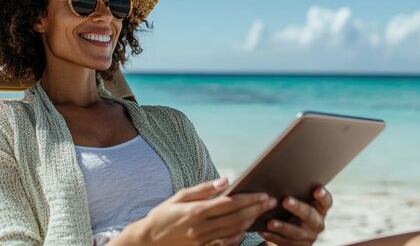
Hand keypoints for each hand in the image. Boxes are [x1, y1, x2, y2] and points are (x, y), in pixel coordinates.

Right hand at [115, 177, 276, 245]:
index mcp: (196, 211)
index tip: (263, 194)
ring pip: (234, 231)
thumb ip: (204, 189)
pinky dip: (240, 234)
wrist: (149, 241)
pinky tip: (247, 226)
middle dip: (256, 209)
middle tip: (270, 201)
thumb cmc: (163, 215)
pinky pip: (227, 242)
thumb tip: (225, 180)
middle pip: (236, 218)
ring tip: (262, 211)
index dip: (249, 199)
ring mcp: (203, 241)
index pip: (229, 203)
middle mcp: (201, 228)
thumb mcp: (180, 196)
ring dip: (251, 221)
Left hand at [259, 186, 332, 245]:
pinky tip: (264, 231)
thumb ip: (296, 191)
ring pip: (296, 232)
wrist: (293, 231)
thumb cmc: (294, 207)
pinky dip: (273, 236)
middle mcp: (317, 223)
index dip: (323, 196)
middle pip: (309, 215)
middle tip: (285, 200)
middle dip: (297, 208)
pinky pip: (285, 242)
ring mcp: (308, 236)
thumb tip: (278, 177)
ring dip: (283, 227)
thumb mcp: (299, 200)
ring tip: (270, 222)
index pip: (326, 202)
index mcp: (320, 209)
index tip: (317, 189)